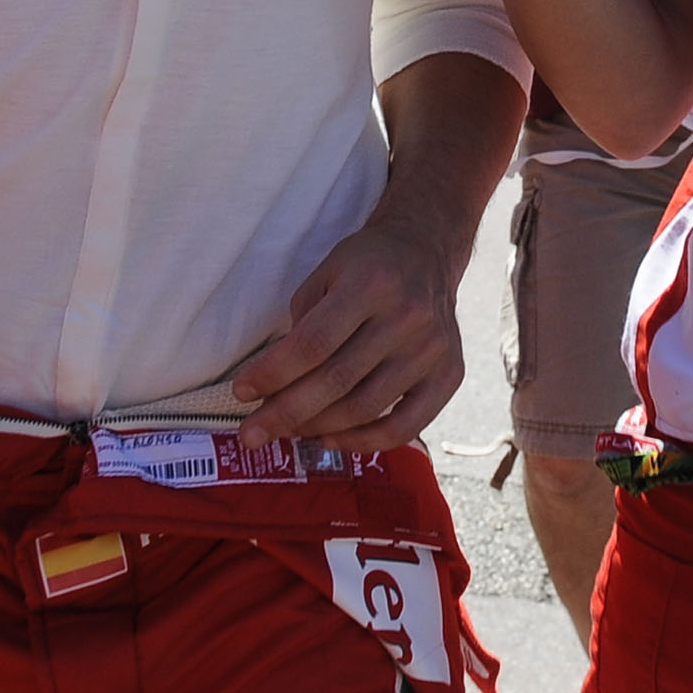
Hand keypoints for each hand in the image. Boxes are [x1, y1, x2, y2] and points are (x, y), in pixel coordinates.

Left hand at [230, 209, 464, 449]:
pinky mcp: (450, 374)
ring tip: (286, 432)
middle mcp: (407, 316)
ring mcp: (433, 349)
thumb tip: (273, 387)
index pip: (314, 342)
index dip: (274, 374)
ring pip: (366, 408)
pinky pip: (405, 427)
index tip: (242, 393)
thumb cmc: (366, 264)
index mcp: (370, 282)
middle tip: (252, 434)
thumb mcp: (326, 273)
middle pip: (337, 380)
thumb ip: (303, 324)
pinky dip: (364, 442)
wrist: (426, 251)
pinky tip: (332, 439)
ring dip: (317, 428)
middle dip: (286, 412)